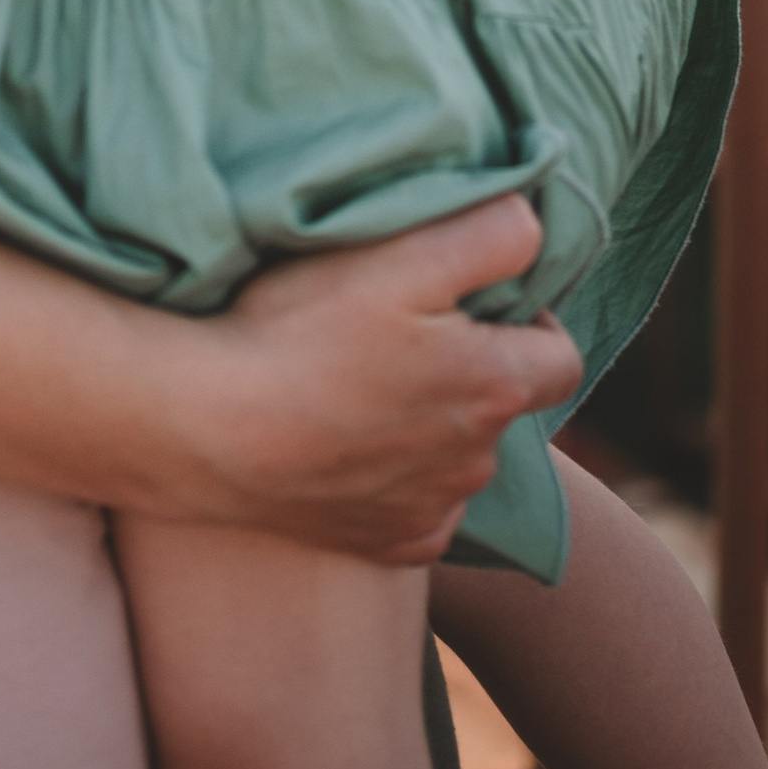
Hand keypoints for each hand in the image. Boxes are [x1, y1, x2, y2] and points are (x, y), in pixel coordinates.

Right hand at [188, 197, 580, 564]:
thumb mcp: (398, 252)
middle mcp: (477, 462)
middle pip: (503, 404)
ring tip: (362, 382)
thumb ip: (489, 230)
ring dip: (433, 423)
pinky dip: (398, 481)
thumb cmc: (299, 329)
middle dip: (472, 366)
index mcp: (493, 386)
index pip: (561, 356)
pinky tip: (350, 448)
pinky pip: (417, 512)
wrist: (206, 427)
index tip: (474, 294)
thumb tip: (534, 223)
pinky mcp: (385, 545)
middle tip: (404, 328)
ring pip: (458, 458)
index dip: (530, 319)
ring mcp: (431, 510)